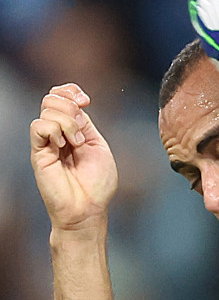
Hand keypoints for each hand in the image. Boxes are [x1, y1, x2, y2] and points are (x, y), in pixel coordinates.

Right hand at [29, 84, 117, 231]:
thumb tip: (74, 107)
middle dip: (70, 105)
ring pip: (48, 109)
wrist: (87, 208)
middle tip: (80, 129)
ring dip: (68, 123)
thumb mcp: (98, 147)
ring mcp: (46, 141)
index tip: (86, 100)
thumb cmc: (97, 184)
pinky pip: (39, 126)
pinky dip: (55, 130)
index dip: (71, 91)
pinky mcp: (38, 152)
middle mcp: (58, 132)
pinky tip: (63, 146)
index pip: (63, 97)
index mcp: (74, 129)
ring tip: (75, 144)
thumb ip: (85, 125)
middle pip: (53, 98)